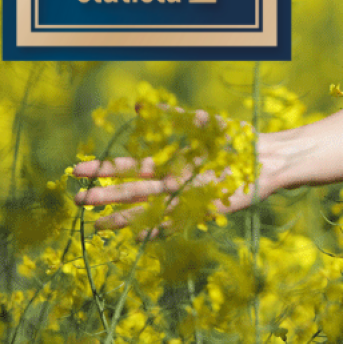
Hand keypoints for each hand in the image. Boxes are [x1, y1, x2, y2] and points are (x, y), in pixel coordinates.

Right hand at [72, 107, 266, 233]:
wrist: (266, 158)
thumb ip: (172, 119)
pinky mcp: (202, 210)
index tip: (78, 169)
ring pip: (147, 209)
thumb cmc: (234, 140)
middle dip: (105, 194)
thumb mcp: (202, 124)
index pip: (130, 166)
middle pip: (132, 189)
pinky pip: (174, 222)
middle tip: (76, 199)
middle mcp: (173, 181)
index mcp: (170, 161)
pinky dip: (156, 229)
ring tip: (96, 224)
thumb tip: (140, 107)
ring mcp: (186, 197)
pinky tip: (137, 236)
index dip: (105, 169)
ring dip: (122, 217)